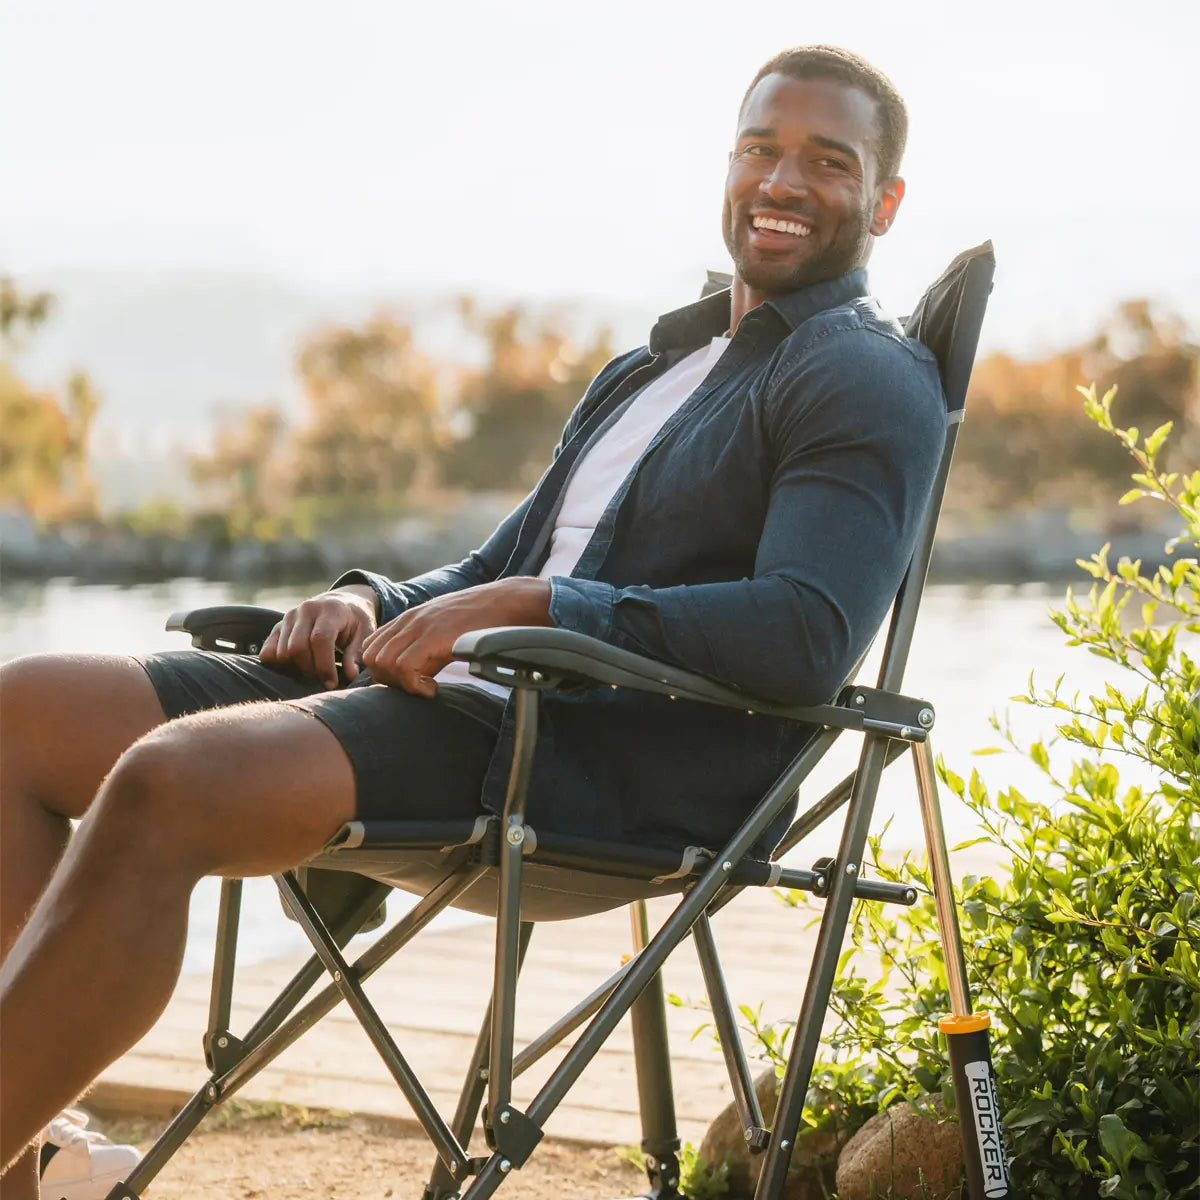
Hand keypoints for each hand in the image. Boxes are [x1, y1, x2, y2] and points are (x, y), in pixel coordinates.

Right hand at [258, 585, 377, 688]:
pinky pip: (268, 650)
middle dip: (310, 670)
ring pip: (283, 651)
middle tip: (325, 680)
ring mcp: (289, 617)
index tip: (332, 683)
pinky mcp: (278, 626)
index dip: (324, 665)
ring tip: (315, 672)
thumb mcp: (364, 632)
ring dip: (297, 669)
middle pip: (298, 647)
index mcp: (330, 610)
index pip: (320, 639)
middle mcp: (306, 610)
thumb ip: (356, 653)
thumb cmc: (355, 620)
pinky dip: (279, 664)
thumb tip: (351, 675)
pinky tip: (297, 667)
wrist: (340, 601)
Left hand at [361, 577, 551, 695]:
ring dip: (402, 684)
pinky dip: (414, 686)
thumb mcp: (445, 627)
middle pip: (372, 658)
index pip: (372, 647)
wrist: (509, 602)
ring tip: (428, 686)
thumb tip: (416, 671)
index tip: (409, 680)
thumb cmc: (483, 620)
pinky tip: (434, 688)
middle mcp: (409, 620)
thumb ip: (425, 642)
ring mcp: (420, 627)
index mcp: (409, 618)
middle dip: (389, 680)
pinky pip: (404, 668)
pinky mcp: (435, 637)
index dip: (384, 671)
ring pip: (383, 664)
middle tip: (417, 686)